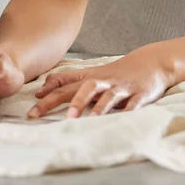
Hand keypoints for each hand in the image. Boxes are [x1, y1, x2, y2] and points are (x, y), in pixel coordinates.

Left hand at [28, 48, 173, 118]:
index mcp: (91, 77)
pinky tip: (120, 122)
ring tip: (80, 120)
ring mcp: (122, 87)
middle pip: (83, 88)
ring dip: (93, 108)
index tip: (32, 108)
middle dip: (65, 102)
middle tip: (48, 114)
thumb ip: (68, 81)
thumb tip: (42, 90)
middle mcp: (104, 81)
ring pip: (106, 96)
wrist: (152, 62)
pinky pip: (132, 104)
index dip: (49, 95)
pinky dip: (126, 112)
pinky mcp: (140, 94)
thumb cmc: (117, 72)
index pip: (66, 84)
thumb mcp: (92, 74)